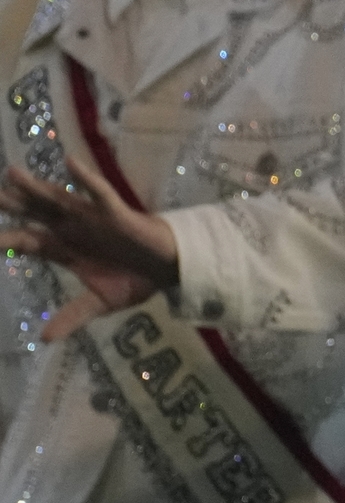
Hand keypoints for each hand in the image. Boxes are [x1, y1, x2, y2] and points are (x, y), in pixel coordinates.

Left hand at [0, 157, 178, 340]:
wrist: (170, 268)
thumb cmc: (135, 278)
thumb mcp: (100, 303)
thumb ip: (72, 317)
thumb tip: (44, 339)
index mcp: (65, 249)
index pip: (28, 242)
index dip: (6, 240)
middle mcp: (74, 229)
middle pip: (36, 214)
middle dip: (12, 206)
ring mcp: (94, 218)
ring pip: (59, 200)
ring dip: (36, 188)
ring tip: (11, 175)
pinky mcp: (117, 213)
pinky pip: (99, 193)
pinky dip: (85, 179)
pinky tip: (70, 164)